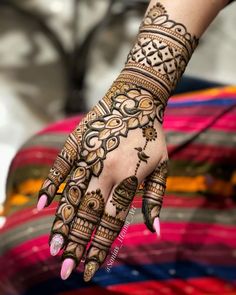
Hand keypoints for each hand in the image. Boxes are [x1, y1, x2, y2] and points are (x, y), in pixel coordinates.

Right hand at [37, 81, 167, 280]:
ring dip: (62, 224)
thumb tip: (153, 232)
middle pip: (88, 215)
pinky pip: (60, 166)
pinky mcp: (76, 143)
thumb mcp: (162, 168)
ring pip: (71, 196)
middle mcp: (105, 171)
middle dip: (77, 245)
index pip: (111, 223)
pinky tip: (42, 204)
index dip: (100, 249)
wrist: (137, 100)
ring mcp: (89, 156)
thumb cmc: (152, 137)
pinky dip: (51, 185)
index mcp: (128, 180)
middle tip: (65, 270)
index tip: (89, 270)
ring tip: (54, 247)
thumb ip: (155, 200)